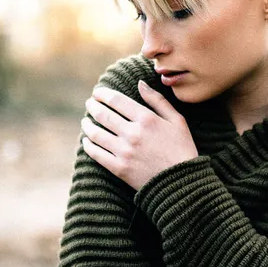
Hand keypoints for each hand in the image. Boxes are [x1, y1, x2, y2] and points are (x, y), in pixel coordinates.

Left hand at [82, 81, 198, 190]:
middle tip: (90, 103)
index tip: (97, 92)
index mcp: (146, 119)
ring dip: (88, 125)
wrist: (181, 183)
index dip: (103, 94)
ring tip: (86, 121)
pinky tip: (86, 141)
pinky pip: (97, 154)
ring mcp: (124, 152)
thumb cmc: (181, 149)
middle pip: (104, 115)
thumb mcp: (176, 120)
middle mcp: (133, 133)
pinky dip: (88, 146)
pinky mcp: (119, 168)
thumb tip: (140, 83)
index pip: (117, 101)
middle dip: (93, 106)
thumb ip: (157, 100)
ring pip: (96, 134)